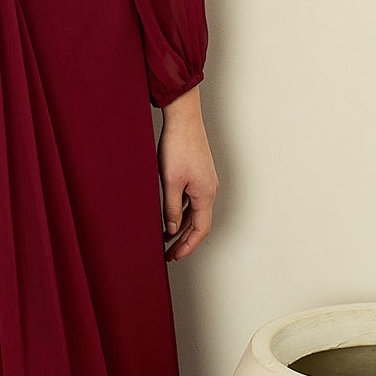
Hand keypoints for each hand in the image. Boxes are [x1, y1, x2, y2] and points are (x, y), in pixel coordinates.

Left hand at [157, 83, 216, 261]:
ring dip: (182, 226)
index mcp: (205, 194)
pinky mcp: (199, 174)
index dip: (188, 246)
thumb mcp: (170, 181)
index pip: (200, 230)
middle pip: (199, 223)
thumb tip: (171, 228)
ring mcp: (205, 182)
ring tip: (166, 238)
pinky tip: (169, 215)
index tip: (175, 256)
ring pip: (195, 212)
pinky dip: (182, 211)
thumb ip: (171, 207)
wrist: (183, 118)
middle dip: (184, 240)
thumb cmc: (178, 146)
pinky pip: (192, 200)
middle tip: (169, 253)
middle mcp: (209, 190)